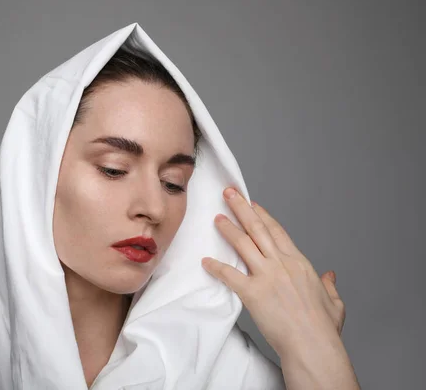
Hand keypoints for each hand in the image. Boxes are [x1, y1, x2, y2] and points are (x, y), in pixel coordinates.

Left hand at [201, 187, 345, 356]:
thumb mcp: (334, 302)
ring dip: (228, 229)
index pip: (277, 232)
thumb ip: (330, 286)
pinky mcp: (253, 293)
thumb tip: (330, 276)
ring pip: (243, 244)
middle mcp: (281, 264)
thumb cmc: (323, 328)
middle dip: (241, 208)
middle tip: (229, 194)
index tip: (253, 204)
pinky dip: (216, 267)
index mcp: (299, 263)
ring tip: (216, 218)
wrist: (313, 344)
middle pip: (257, 229)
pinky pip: (230, 275)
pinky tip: (206, 261)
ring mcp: (266, 276)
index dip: (263, 216)